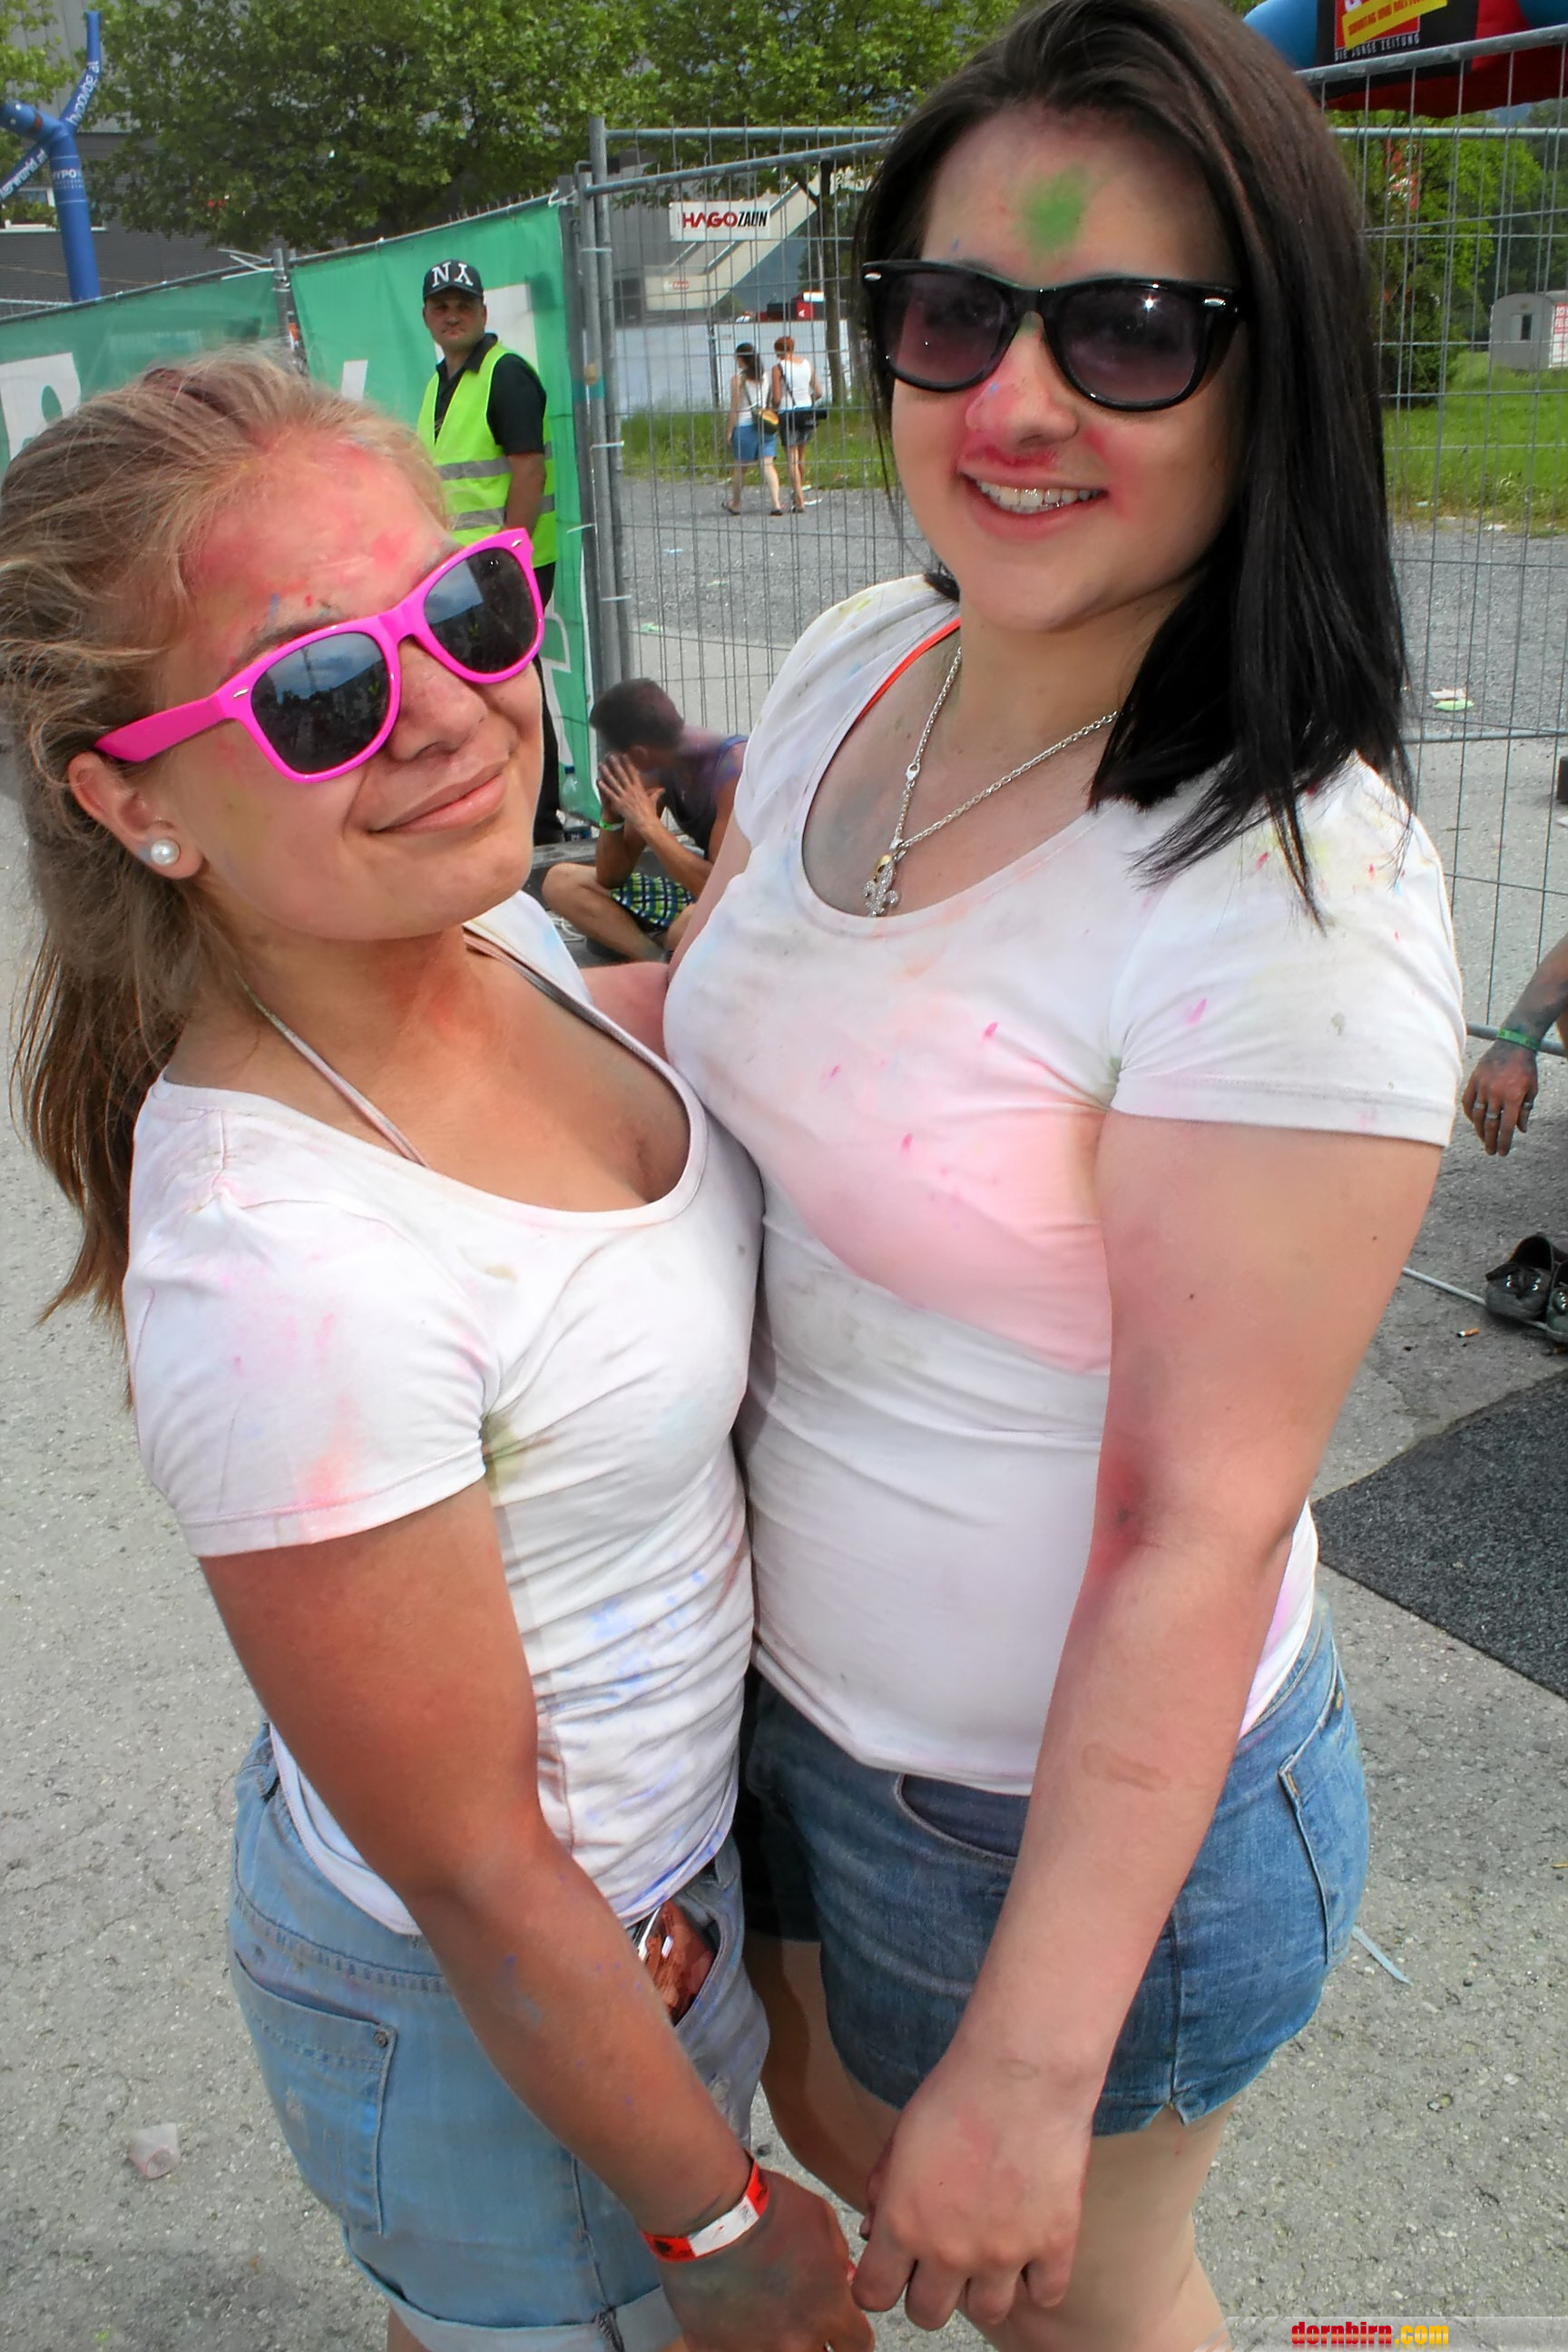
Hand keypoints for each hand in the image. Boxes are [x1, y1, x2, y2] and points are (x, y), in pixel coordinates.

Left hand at [598, 753, 664, 840]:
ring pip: (614, 782)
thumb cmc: (650, 812)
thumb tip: (663, 789)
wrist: (645, 822)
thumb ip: (656, 793)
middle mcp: (631, 790)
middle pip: (622, 774)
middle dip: (615, 764)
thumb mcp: (653, 800)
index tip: (623, 755)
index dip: (627, 763)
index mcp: (639, 788)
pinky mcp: (619, 803)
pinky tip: (599, 781)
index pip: (632, 772)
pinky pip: (610, 793)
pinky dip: (604, 787)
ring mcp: (624, 796)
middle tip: (610, 756)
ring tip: (601, 765)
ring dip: (607, 773)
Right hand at [660, 2169, 873, 2351]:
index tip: (837, 2322)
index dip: (849, 2333)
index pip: (859, 2347)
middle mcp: (796, 2341)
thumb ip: (837, 2256)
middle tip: (798, 2318)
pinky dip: (735, 2342)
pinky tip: (730, 2319)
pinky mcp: (714, 2350)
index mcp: (829, 2310)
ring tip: (762, 2317)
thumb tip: (843, 2279)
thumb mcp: (820, 2217)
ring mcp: (755, 2351)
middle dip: (815, 2341)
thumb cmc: (766, 2207)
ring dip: (776, 2343)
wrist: (709, 2214)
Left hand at [853, 2048, 1094, 2333]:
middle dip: (928, 2291)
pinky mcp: (1053, 2244)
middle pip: (927, 2315)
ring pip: (987, 2313)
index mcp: (904, 2224)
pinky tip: (1031, 2246)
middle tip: (941, 2258)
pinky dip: (1037, 2278)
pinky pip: (1045, 2294)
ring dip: (983, 2287)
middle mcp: (949, 2251)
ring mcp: (1004, 2254)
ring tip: (988, 2249)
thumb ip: (883, 2190)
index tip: (889, 2271)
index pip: (874, 2294)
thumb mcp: (901, 2138)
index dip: (877, 2285)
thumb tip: (873, 2231)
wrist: (1022, 2071)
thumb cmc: (955, 2093)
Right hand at [1462, 1042, 1538, 1154]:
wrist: (1513, 1044)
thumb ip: (1525, 1109)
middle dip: (1490, 1141)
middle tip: (1491, 1152)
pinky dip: (1470, 1113)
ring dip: (1480, 1130)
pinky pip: (1468, 1101)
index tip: (1502, 1152)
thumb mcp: (1532, 1089)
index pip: (1506, 1126)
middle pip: (1490, 1124)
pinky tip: (1474, 1121)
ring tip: (1484, 1139)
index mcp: (1513, 1097)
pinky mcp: (1474, 1080)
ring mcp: (1483, 1086)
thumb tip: (1521, 1129)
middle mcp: (1496, 1093)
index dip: (1504, 1141)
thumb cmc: (1526, 1067)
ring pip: (1478, 1115)